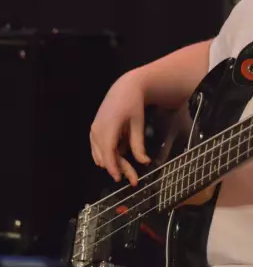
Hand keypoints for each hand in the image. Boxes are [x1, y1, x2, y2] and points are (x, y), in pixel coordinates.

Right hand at [90, 69, 150, 184]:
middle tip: (134, 178)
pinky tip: (122, 152)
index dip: (114, 168)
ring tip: (130, 169)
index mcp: (108, 127)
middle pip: (105, 157)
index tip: (121, 179)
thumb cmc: (133, 103)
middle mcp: (97, 130)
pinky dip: (109, 154)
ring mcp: (93, 130)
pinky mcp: (94, 130)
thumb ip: (138, 144)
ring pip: (100, 155)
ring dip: (113, 163)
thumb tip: (144, 162)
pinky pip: (99, 148)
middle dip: (118, 169)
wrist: (125, 87)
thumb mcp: (138, 124)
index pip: (108, 154)